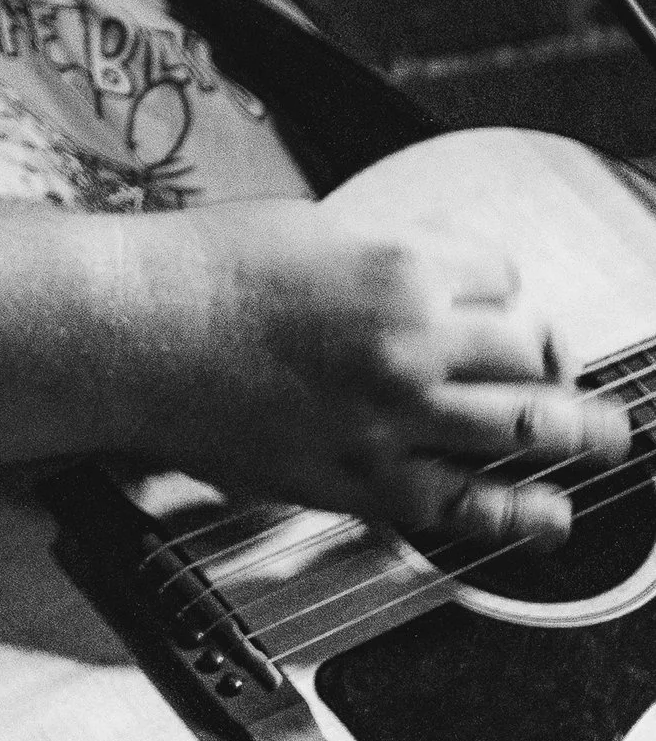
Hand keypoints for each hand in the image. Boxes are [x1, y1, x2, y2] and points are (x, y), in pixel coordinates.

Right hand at [129, 199, 634, 546]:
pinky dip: (524, 514)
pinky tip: (551, 513)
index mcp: (399, 262)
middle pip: (531, 350)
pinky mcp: (364, 479)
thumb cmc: (203, 271)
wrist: (133, 330)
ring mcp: (393, 415)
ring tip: (606, 437)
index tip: (497, 303)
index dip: (504, 289)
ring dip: (581, 432)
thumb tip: (434, 277)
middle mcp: (411, 338)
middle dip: (556, 359)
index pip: (503, 275)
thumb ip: (383, 253)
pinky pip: (469, 505)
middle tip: (573, 374)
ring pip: (527, 425)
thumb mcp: (310, 225)